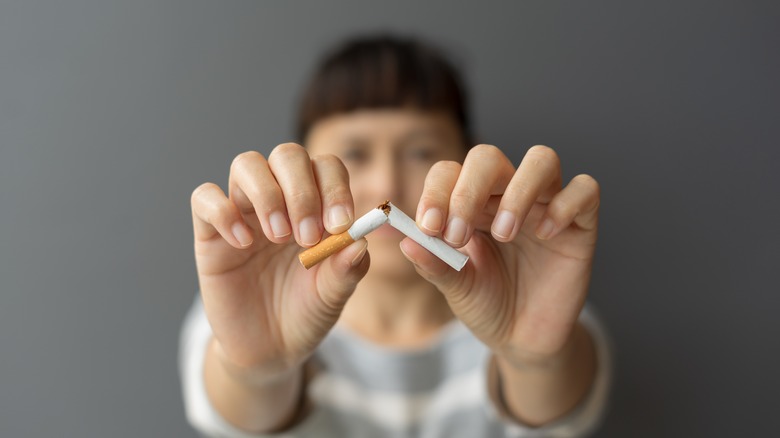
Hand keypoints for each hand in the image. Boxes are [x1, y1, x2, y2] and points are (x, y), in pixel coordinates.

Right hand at [191, 144, 369, 375]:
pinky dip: (223, 212)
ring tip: (278, 236)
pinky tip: (243, 244)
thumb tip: (360, 240)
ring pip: (246, 164)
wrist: (268, 349)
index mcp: (317, 207)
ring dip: (267, 194)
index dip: (335, 187)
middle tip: (307, 236)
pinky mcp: (210, 232)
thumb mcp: (333, 296)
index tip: (340, 225)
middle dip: (301, 190)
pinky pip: (204, 197)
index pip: (326, 168)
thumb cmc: (305, 313)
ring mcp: (244, 212)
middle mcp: (281, 200)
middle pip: (287, 156)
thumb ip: (347, 269)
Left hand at [401, 145, 599, 363]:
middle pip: (488, 158)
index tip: (428, 227)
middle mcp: (506, 195)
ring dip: (518, 192)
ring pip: (542, 160)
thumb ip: (434, 264)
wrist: (523, 340)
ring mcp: (545, 205)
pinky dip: (565, 205)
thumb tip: (406, 242)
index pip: (449, 172)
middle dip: (467, 191)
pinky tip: (546, 235)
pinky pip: (585, 190)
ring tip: (504, 233)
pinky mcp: (580, 224)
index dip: (436, 192)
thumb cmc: (487, 304)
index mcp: (469, 204)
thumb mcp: (456, 288)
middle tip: (458, 236)